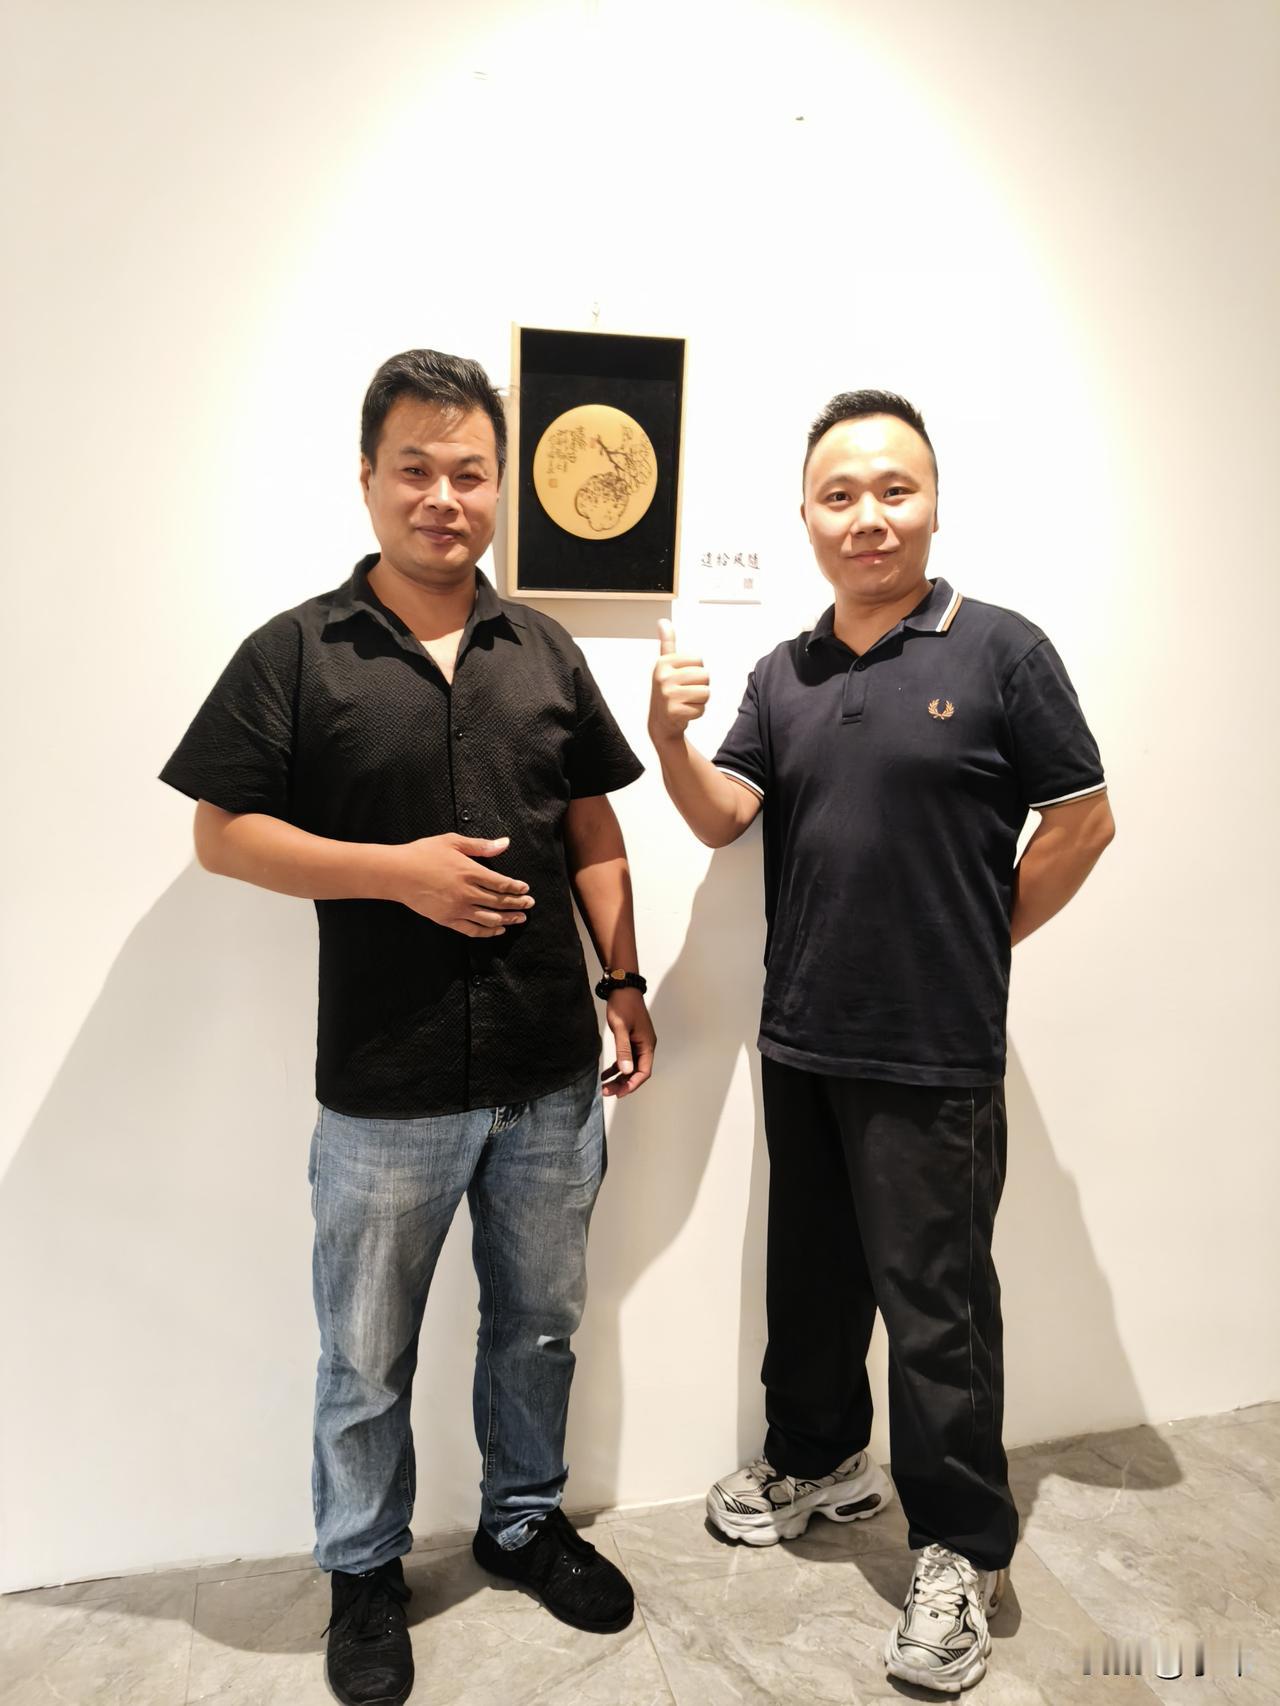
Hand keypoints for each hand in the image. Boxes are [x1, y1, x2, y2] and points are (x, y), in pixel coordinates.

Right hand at [386, 834, 533, 936]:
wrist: (397, 873)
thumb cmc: (423, 853)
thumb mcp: (452, 841)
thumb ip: (480, 845)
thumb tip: (504, 843)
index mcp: (470, 871)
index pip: (501, 883)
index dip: (516, 888)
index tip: (525, 890)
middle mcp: (467, 892)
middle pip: (499, 901)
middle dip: (517, 904)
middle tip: (529, 905)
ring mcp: (457, 908)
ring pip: (489, 918)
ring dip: (507, 919)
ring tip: (519, 919)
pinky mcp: (447, 920)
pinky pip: (473, 929)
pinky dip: (488, 931)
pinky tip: (498, 929)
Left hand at [601, 988, 655, 1097]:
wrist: (622, 987)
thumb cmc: (623, 1004)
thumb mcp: (621, 1028)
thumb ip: (623, 1050)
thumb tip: (626, 1070)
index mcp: (647, 1045)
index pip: (644, 1072)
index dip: (632, 1084)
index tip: (619, 1093)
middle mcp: (645, 1046)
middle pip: (637, 1072)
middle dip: (623, 1084)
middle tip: (607, 1092)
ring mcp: (638, 1043)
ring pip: (631, 1067)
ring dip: (619, 1078)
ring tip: (605, 1087)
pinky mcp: (631, 1040)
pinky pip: (626, 1059)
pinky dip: (616, 1068)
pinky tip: (605, 1074)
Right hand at [649, 619, 710, 744]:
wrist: (660, 723)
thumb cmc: (667, 691)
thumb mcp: (665, 666)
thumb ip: (667, 643)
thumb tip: (663, 622)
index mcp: (663, 663)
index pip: (699, 659)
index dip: (696, 670)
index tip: (683, 678)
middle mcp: (663, 678)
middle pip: (705, 676)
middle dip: (700, 685)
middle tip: (686, 692)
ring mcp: (668, 695)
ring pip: (706, 692)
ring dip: (700, 700)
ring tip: (686, 702)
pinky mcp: (675, 712)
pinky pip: (702, 709)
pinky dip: (697, 712)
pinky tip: (685, 712)